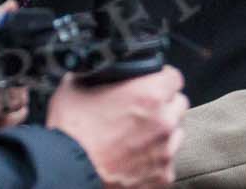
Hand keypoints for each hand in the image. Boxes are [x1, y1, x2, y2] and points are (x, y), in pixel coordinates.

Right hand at [47, 66, 188, 188]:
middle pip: (178, 105)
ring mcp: (165, 152)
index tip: (153, 81)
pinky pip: (166, 163)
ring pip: (176, 134)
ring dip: (161, 133)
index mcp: (148, 95)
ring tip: (136, 137)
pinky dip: (154, 160)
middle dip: (163, 105)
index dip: (160, 77)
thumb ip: (96, 74)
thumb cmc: (71, 133)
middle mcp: (163, 122)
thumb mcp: (75, 86)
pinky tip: (135, 158)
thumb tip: (96, 70)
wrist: (67, 170)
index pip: (174, 77)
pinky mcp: (162, 177)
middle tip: (141, 110)